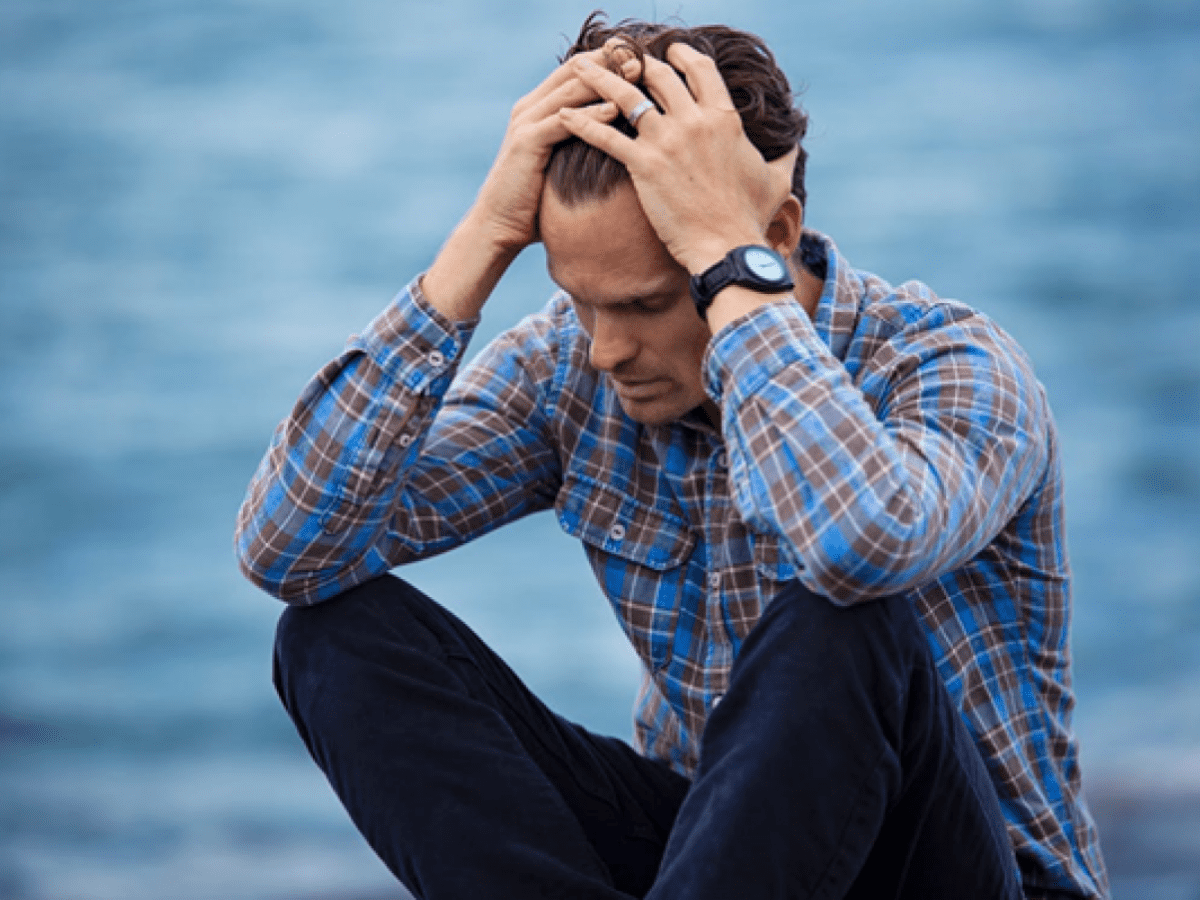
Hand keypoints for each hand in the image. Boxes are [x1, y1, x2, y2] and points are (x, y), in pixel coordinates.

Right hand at [470, 47, 627, 253]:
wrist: (499, 226)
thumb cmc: (534, 202)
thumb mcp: (561, 165)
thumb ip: (579, 145)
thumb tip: (616, 144)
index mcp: (538, 108)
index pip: (576, 71)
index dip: (608, 61)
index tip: (642, 58)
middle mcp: (530, 108)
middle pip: (575, 71)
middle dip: (610, 62)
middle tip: (644, 57)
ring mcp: (526, 122)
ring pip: (571, 90)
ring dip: (606, 81)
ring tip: (638, 75)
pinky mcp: (526, 142)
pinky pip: (563, 122)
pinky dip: (590, 114)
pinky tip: (615, 110)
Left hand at [560, 44, 794, 273]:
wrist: (727, 247)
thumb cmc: (750, 218)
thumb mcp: (776, 180)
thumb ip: (784, 156)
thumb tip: (795, 144)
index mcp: (724, 118)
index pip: (699, 69)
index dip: (680, 55)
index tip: (666, 51)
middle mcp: (694, 120)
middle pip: (658, 75)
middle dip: (634, 61)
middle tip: (615, 57)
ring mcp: (667, 141)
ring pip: (625, 95)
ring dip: (598, 77)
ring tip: (578, 67)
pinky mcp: (643, 165)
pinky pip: (605, 136)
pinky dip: (581, 123)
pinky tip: (562, 116)